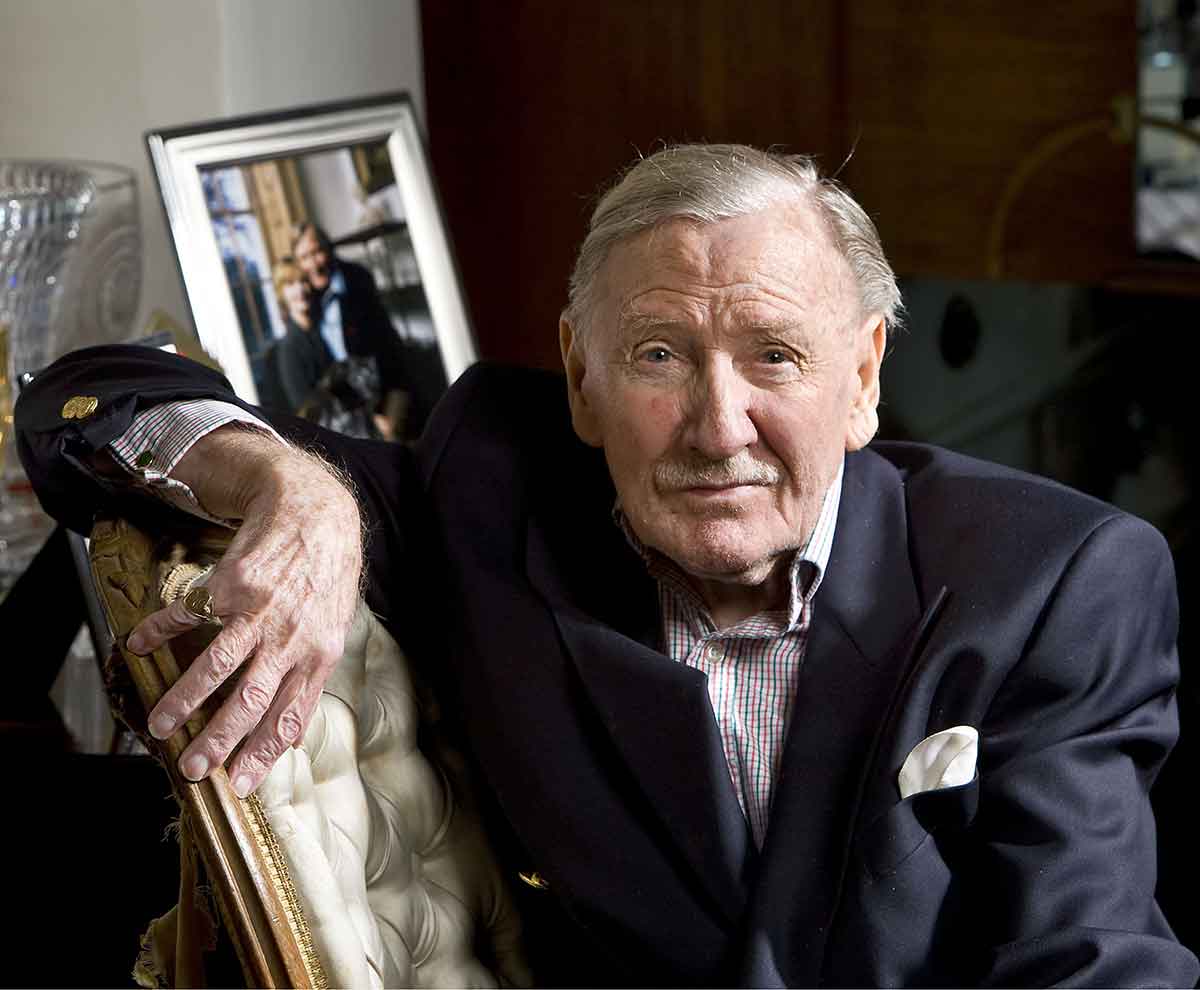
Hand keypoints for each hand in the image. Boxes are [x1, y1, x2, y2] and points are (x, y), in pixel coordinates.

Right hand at [126, 428, 361, 796]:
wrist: (315, 510)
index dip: (262, 753)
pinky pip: (189, 613)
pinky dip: (160, 630)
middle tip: (191, 767)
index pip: (289, 715)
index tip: (238, 783)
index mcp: (319, 654)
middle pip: (249, 699)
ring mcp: (259, 610)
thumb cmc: (327, 573)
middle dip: (218, 739)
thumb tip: (293, 734)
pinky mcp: (231, 583)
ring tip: (159, 724)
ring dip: (184, 697)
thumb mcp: (334, 627)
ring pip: (216, 664)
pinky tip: (140, 645)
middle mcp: (290, 637)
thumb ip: (310, 676)